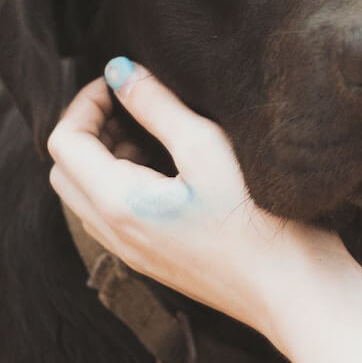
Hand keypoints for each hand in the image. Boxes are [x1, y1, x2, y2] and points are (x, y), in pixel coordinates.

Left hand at [46, 63, 361, 354]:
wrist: (296, 291)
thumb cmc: (260, 220)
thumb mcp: (208, 148)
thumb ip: (158, 106)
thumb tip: (119, 71)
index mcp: (119, 204)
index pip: (65, 142)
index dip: (85, 102)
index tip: (122, 79)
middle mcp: (115, 235)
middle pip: (65, 171)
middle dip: (88, 128)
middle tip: (131, 102)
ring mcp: (134, 254)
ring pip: (87, 196)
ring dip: (104, 156)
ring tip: (154, 130)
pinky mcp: (157, 261)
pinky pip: (115, 216)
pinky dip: (123, 182)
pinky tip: (172, 167)